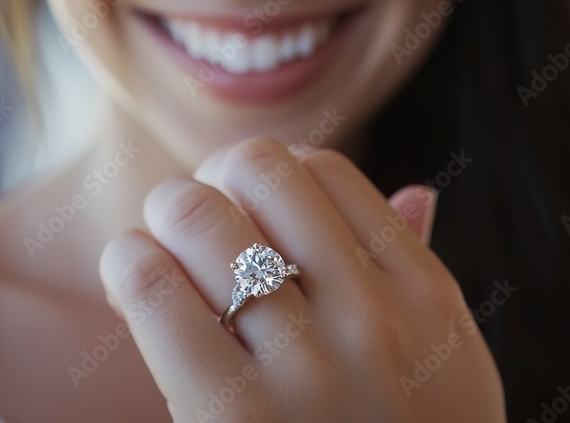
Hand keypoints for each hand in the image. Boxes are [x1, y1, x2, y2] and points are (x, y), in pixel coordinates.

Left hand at [99, 138, 504, 421]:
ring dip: (160, 221)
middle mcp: (372, 323)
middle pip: (256, 172)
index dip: (261, 178)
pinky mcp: (232, 418)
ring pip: (198, 217)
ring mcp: (306, 371)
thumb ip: (421, 275)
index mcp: (425, 299)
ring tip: (152, 255)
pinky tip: (131, 283)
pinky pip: (152, 287)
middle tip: (187, 226)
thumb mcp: (442, 369)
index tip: (239, 212)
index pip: (319, 172)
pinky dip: (128, 266)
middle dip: (207, 187)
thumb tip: (420, 190)